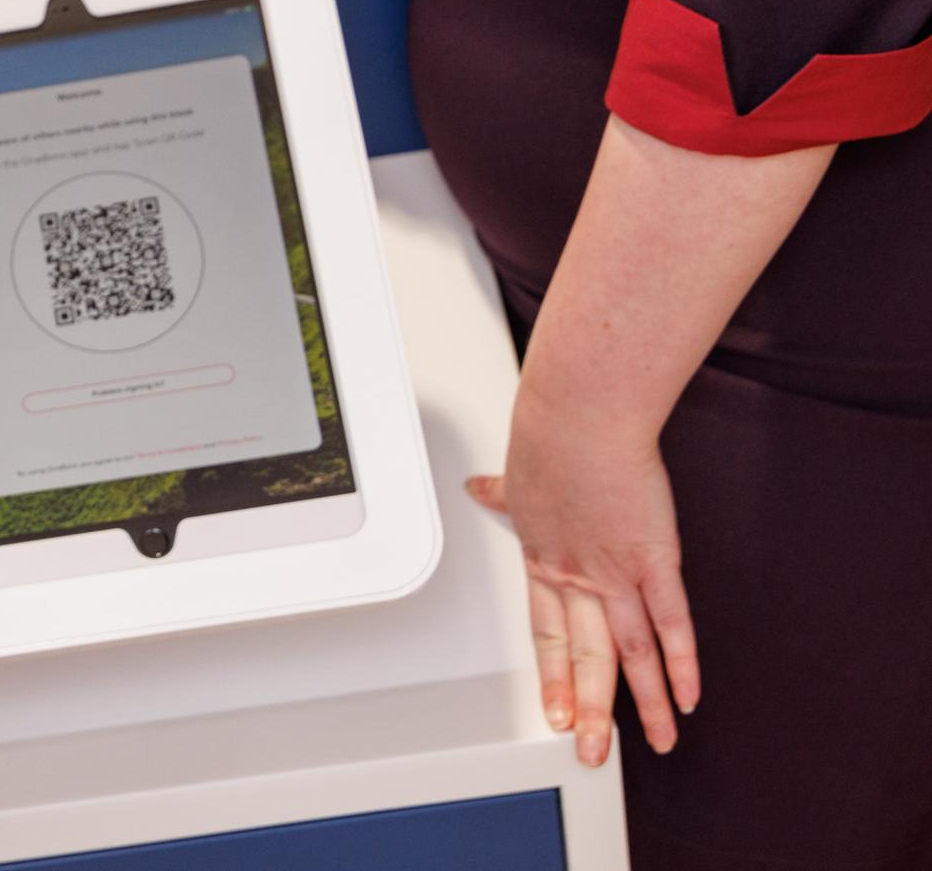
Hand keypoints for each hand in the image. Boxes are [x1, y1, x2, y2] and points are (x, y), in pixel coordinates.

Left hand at [468, 380, 699, 768]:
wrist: (579, 417)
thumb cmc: (550, 438)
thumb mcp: (517, 475)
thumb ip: (506, 494)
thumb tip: (480, 487)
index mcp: (546, 560)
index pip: (548, 635)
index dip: (554, 677)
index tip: (556, 713)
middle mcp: (579, 576)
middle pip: (587, 657)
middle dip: (592, 710)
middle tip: (593, 752)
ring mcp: (617, 572)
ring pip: (630, 652)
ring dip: (646, 703)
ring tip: (659, 741)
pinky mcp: (654, 557)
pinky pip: (670, 620)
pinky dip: (682, 660)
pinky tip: (689, 694)